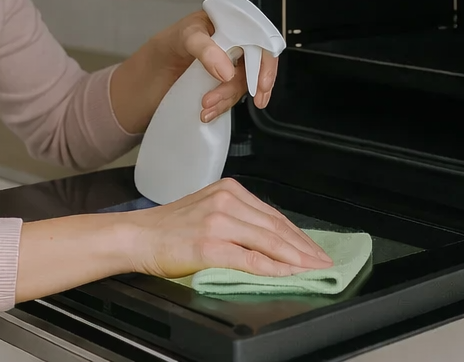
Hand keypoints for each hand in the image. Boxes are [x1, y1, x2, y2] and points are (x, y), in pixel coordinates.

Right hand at [125, 178, 330, 277]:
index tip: (315, 249)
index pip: (273, 215)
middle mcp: (226, 201)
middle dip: (304, 248)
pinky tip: (287, 274)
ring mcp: (218, 222)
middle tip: (324, 262)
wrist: (138, 235)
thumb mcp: (208, 211)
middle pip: (276, 227)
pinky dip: (273, 267)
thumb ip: (238, 219)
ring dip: (296, 258)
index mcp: (228, 190)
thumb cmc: (170, 227)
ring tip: (313, 270)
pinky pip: (250, 258)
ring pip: (268, 241)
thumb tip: (271, 240)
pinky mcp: (210, 245)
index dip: (299, 235)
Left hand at [167, 10, 278, 123]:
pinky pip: (231, 98)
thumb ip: (205, 49)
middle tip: (225, 96)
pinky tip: (209, 111)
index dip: (265, 63)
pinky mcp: (222, 85)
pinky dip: (221, 107)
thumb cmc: (171, 42)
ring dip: (226, 99)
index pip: (260, 41)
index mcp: (233, 25)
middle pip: (255, 68)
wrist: (153, 67)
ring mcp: (230, 66)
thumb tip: (226, 70)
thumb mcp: (185, 37)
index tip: (261, 84)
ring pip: (242, 86)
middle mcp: (236, 45)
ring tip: (207, 104)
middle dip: (244, 87)